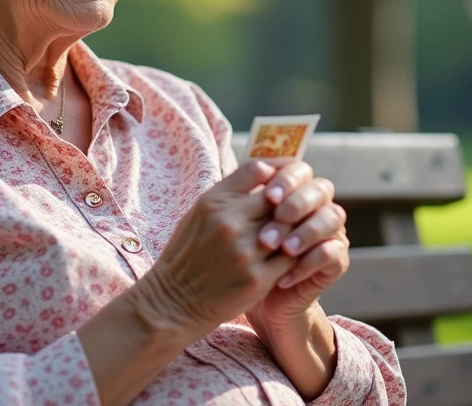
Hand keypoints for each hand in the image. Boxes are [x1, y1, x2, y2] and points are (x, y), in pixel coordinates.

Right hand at [136, 160, 298, 339]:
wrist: (174, 302)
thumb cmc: (188, 255)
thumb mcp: (198, 214)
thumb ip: (229, 194)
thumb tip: (266, 173)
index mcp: (213, 201)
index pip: (259, 169)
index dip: (277, 173)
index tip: (283, 184)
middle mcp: (229, 221)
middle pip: (280, 198)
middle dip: (291, 203)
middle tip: (296, 211)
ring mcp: (245, 250)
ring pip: (291, 228)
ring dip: (296, 231)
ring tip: (296, 235)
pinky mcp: (257, 279)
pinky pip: (292, 259)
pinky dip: (297, 256)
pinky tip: (293, 257)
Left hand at [248, 160, 349, 328]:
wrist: (249, 292)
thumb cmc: (242, 251)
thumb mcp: (239, 222)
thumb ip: (247, 195)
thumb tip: (257, 169)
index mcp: (294, 189)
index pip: (300, 170)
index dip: (288, 179)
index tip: (269, 195)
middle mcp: (316, 206)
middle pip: (322, 188)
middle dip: (300, 201)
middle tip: (280, 217)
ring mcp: (330, 231)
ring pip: (333, 217)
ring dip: (307, 231)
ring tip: (283, 248)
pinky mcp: (336, 260)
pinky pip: (332, 253)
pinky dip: (308, 262)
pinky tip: (284, 275)